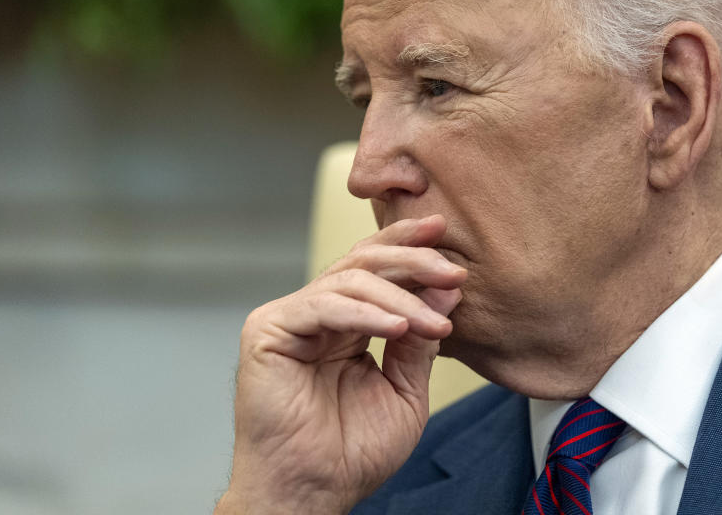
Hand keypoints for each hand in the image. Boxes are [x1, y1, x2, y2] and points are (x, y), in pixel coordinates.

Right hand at [216, 215, 466, 514]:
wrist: (314, 492)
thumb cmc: (352, 453)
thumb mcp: (404, 390)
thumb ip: (419, 342)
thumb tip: (446, 290)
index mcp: (343, 323)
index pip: (373, 268)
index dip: (406, 245)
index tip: (444, 232)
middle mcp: (315, 313)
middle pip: (363, 261)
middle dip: (412, 260)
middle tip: (452, 269)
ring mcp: (290, 318)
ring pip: (348, 278)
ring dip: (400, 294)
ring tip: (435, 320)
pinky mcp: (268, 330)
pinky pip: (324, 305)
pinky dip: (366, 312)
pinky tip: (398, 326)